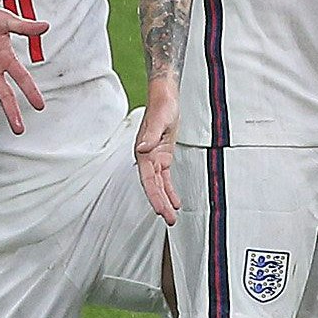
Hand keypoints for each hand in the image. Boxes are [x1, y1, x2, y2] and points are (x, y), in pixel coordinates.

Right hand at [133, 97, 180, 224]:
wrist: (165, 98)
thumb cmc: (161, 107)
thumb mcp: (160, 120)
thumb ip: (151, 135)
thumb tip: (143, 149)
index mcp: (143, 153)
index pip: (148, 180)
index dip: (154, 196)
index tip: (160, 209)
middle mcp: (146, 158)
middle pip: (153, 186)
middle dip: (160, 204)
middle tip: (169, 219)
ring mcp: (154, 159)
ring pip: (159, 185)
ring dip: (165, 200)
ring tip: (171, 216)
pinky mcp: (162, 157)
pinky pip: (165, 178)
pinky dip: (169, 190)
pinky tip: (175, 201)